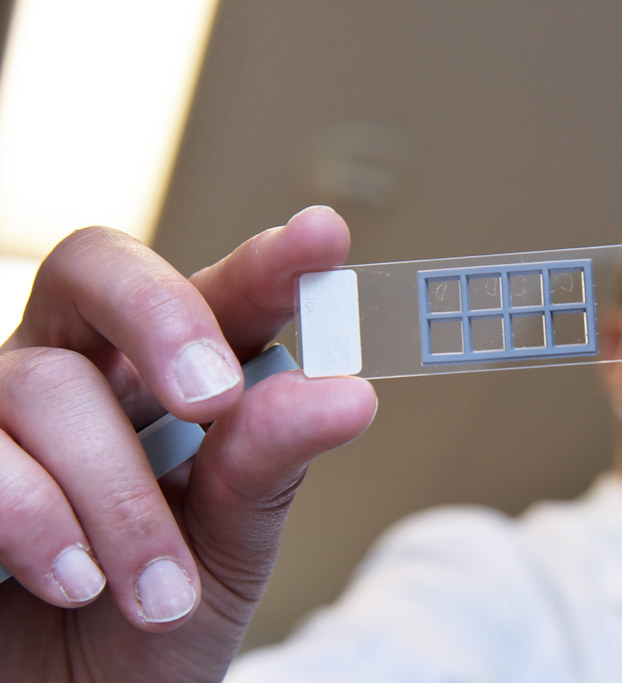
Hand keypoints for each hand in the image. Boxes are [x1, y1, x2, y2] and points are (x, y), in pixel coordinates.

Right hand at [0, 206, 376, 679]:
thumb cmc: (154, 618)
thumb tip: (344, 391)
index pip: (220, 294)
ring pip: (46, 383)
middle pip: (99, 267)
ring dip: (116, 495)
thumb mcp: (230, 549)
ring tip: (162, 593)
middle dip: (164, 318)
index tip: (322, 237)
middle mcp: (82, 370)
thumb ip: (270, 468)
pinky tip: (75, 579)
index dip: (267, 260)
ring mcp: (1, 413)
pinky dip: (35, 516)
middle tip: (213, 398)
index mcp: (171, 379)